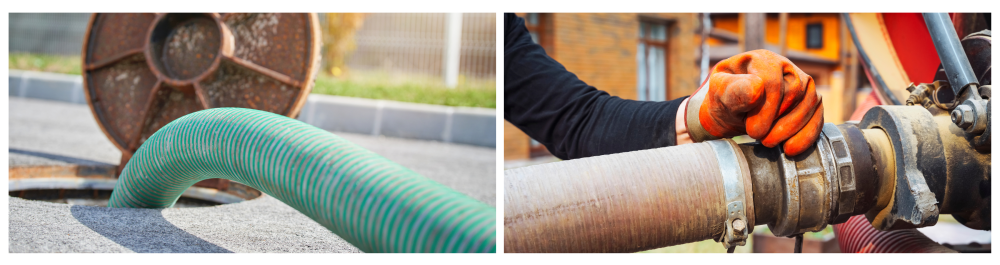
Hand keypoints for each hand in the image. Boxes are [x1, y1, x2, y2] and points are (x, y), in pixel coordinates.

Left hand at [697, 49, 823, 155]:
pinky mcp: (810, 101)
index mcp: (762, 60)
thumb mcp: (719, 95)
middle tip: (760, 138)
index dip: (766, 110)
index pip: (773, 82)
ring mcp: (802, 82)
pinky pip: (817, 116)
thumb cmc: (724, 100)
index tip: (752, 131)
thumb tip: (757, 87)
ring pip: (810, 103)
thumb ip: (733, 90)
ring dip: (792, 129)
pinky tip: (790, 149)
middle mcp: (786, 67)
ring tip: (770, 142)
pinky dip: (806, 135)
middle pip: (795, 92)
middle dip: (779, 121)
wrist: (731, 112)